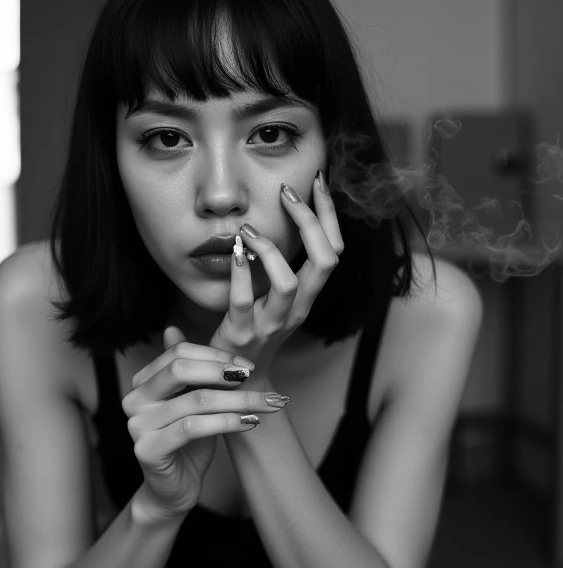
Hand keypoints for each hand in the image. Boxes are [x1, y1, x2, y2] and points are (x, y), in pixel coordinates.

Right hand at [123, 328, 285, 518]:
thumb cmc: (186, 442)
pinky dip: (228, 421)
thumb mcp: (189, 400)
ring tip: (266, 403)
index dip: (215, 356)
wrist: (173, 490)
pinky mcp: (148, 450)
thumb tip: (173, 328)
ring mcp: (137, 426)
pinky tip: (250, 422)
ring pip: (196, 400)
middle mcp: (134, 400)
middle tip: (255, 377)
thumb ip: (185, 369)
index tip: (247, 365)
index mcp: (142, 383)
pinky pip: (194, 428)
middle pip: (180, 369)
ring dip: (239, 400)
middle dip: (224, 371)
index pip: (178, 354)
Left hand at [209, 173, 343, 374]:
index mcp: (308, 295)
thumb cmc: (252, 331)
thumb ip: (270, 263)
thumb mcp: (271, 297)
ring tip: (249, 229)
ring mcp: (271, 322)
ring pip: (289, 283)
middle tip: (289, 192)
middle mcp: (298, 307)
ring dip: (271, 250)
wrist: (235, 385)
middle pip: (325, 261)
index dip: (330, 215)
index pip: (334, 249)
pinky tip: (233, 251)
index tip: (317, 182)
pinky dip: (238, 273)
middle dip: (312, 221)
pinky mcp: (240, 334)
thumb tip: (263, 213)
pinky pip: (242, 302)